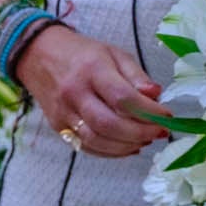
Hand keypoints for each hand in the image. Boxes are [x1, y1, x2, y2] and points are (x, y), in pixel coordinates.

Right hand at [14, 22, 171, 156]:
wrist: (38, 55)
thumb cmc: (82, 54)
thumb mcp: (113, 53)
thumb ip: (136, 75)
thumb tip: (156, 95)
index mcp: (92, 70)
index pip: (123, 98)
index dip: (149, 111)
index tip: (167, 116)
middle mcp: (75, 93)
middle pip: (109, 124)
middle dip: (140, 133)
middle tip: (160, 132)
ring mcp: (63, 113)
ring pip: (97, 141)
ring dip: (127, 146)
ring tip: (146, 140)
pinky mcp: (57, 127)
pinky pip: (86, 147)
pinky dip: (111, 152)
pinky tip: (128, 146)